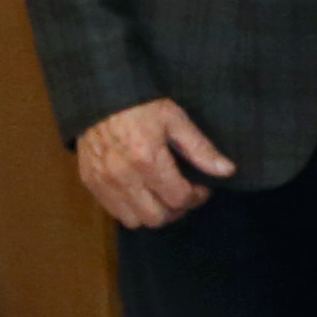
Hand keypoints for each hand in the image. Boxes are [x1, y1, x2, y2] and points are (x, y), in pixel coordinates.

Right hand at [73, 98, 234, 228]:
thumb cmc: (141, 105)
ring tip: (162, 196)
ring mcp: (103, 181)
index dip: (196, 197)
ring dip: (152, 213)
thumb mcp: (176, 120)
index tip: (201, 187)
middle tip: (184, 194)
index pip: (179, 199)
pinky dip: (131, 209)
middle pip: (157, 218)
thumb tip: (226, 170)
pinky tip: (141, 192)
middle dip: (177, 210)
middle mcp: (123, 176)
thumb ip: (200, 149)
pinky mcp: (89, 181)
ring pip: (134, 220)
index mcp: (148, 160)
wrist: (100, 95)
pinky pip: (113, 211)